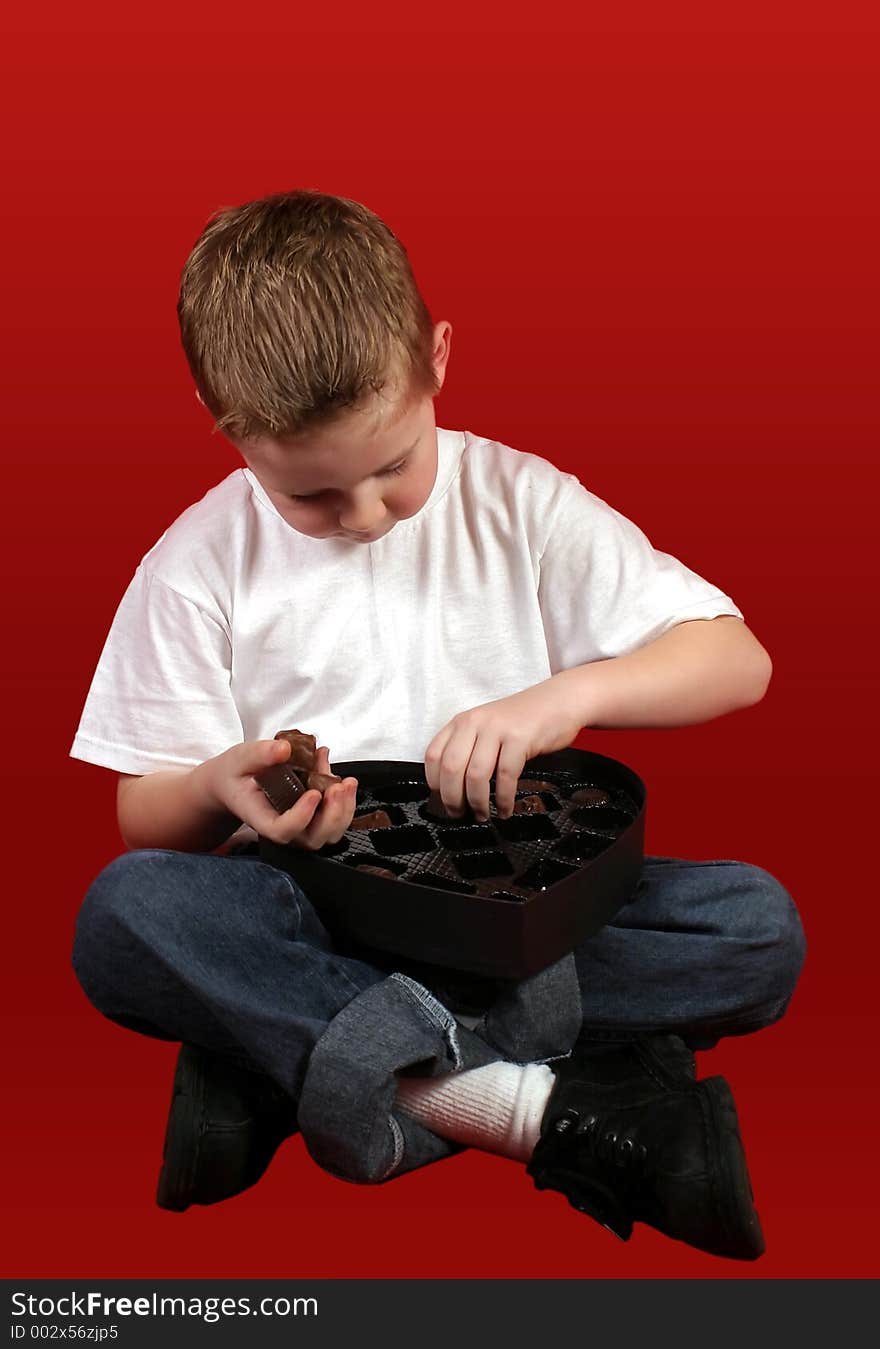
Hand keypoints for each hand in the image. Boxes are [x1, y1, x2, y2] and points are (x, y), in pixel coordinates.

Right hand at [196, 738, 358, 848]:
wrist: (236, 782)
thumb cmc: (237, 774)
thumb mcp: (241, 757)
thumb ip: (259, 753)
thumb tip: (284, 749)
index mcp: (260, 817)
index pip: (282, 830)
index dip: (301, 817)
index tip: (313, 793)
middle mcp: (282, 827)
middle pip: (312, 839)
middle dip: (331, 816)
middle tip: (337, 787)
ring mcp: (300, 826)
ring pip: (328, 834)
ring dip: (343, 810)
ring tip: (347, 783)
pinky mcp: (313, 818)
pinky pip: (334, 820)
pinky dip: (345, 803)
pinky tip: (344, 780)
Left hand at [424, 677, 584, 820]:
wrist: (559, 700)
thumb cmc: (524, 720)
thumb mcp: (488, 727)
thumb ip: (469, 748)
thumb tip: (455, 788)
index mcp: (463, 721)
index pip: (433, 754)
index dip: (435, 782)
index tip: (441, 799)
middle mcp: (475, 722)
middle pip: (451, 768)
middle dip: (452, 798)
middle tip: (459, 814)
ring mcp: (497, 729)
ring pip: (476, 775)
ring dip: (477, 802)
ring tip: (483, 815)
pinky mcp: (520, 738)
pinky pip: (505, 776)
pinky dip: (503, 799)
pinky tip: (505, 808)